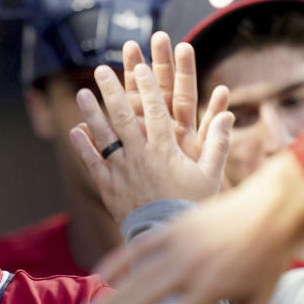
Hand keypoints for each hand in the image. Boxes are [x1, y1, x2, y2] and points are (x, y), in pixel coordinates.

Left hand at [68, 36, 232, 224]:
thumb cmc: (191, 205)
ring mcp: (121, 170)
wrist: (166, 236)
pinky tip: (74, 130)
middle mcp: (140, 155)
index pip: (157, 110)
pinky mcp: (108, 186)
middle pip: (124, 117)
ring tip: (81, 94)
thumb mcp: (210, 174)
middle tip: (101, 70)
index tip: (140, 67)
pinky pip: (92, 162)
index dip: (149, 87)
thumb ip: (218, 143)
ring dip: (92, 113)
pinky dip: (83, 146)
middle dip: (112, 91)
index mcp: (166, 149)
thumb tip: (229, 115)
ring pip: (104, 136)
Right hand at [80, 152, 303, 303]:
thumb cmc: (268, 262)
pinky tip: (98, 278)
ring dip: (107, 297)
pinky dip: (115, 262)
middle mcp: (189, 268)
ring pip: (133, 276)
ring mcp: (177, 245)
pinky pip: (136, 248)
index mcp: (211, 290)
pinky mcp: (172, 228)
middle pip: (140, 300)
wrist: (274, 209)